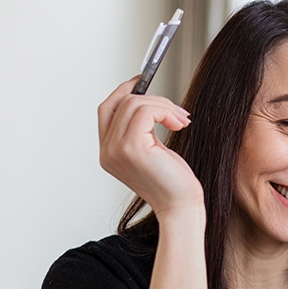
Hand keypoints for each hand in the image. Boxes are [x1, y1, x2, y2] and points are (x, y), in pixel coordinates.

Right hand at [98, 76, 203, 222]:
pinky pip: (145, 111)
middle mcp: (107, 151)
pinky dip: (165, 111)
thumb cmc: (172, 183)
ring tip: (180, 120)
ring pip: (134, 103)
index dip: (124, 91)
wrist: (180, 206)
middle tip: (175, 110)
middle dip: (153, 99)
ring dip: (163, 105)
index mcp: (108, 152)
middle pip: (121, 102)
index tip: (142, 82)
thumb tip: (149, 100)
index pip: (107, 109)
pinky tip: (178, 124)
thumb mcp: (152, 149)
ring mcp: (115, 150)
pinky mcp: (131, 148)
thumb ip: (142, 128)